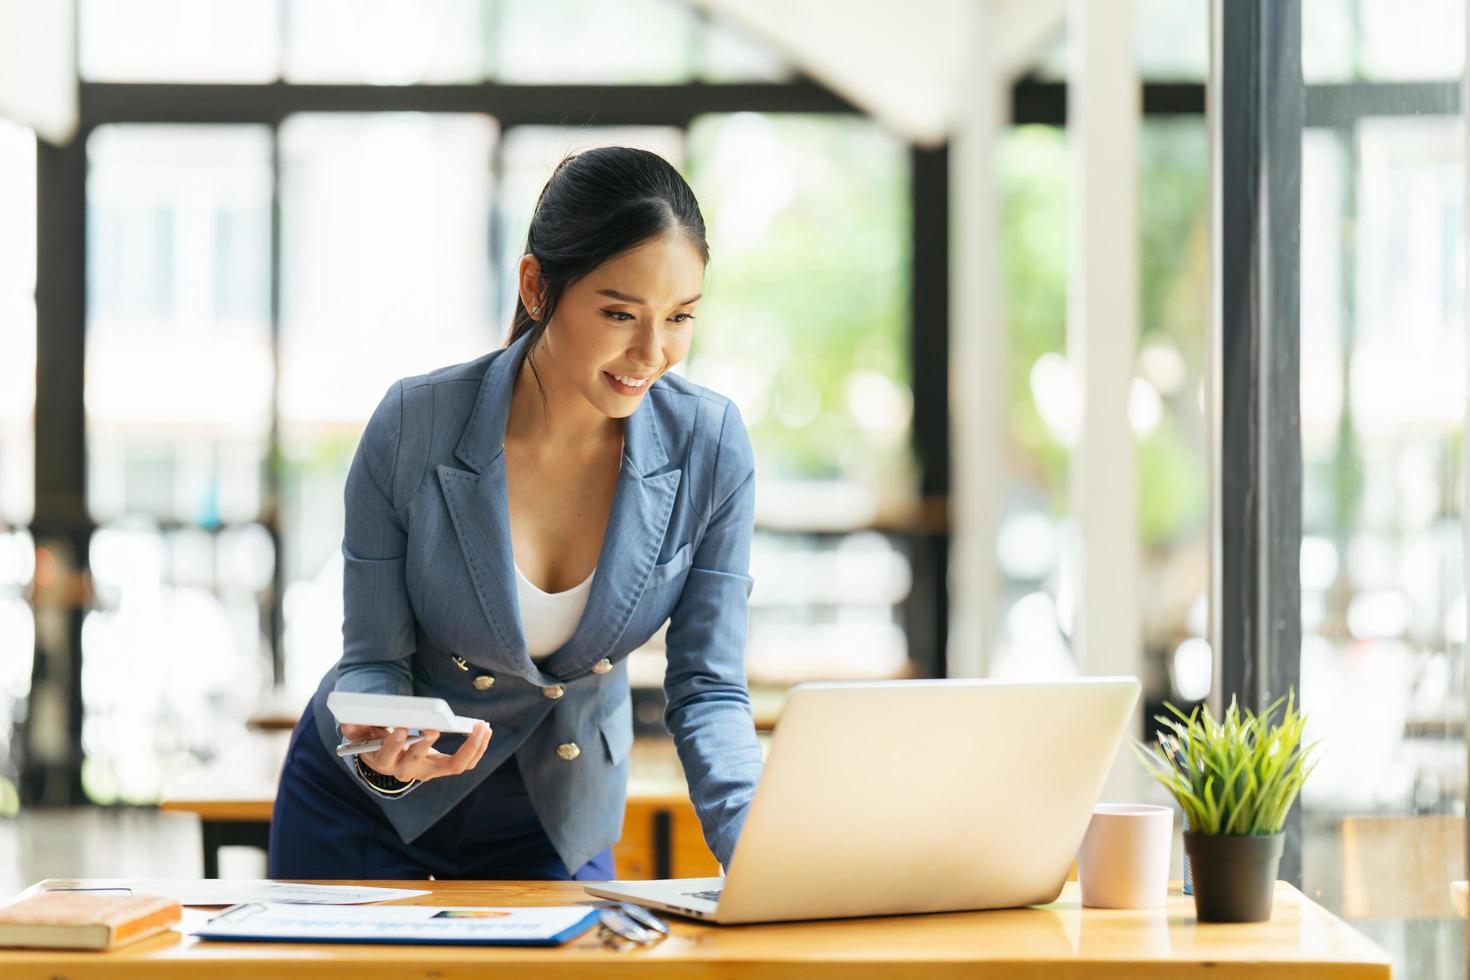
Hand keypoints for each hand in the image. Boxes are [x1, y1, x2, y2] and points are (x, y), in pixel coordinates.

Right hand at [339, 721, 491, 782]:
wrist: (389, 760)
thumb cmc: (376, 742)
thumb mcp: (361, 736)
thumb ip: (354, 728)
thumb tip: (348, 722)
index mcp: (386, 763)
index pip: (389, 758)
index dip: (394, 745)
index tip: (400, 729)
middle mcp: (409, 771)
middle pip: (421, 764)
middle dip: (426, 746)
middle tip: (434, 728)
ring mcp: (429, 771)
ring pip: (454, 767)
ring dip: (470, 748)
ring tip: (481, 727)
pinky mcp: (444, 768)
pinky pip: (466, 763)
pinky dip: (478, 748)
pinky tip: (484, 730)